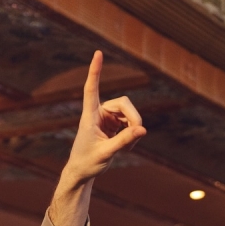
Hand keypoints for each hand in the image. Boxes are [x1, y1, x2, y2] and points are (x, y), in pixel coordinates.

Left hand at [49, 50, 145, 225]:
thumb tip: (143, 129)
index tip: (98, 53)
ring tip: (128, 147)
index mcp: (90, 115)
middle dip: (134, 117)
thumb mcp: (106, 153)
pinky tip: (127, 146)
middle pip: (124, 103)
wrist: (81, 172)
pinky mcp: (113, 125)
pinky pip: (130, 123)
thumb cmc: (87, 163)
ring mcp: (106, 118)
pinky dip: (132, 134)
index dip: (96, 71)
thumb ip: (124, 141)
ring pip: (129, 113)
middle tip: (138, 133)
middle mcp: (98, 113)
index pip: (92, 88)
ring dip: (133, 128)